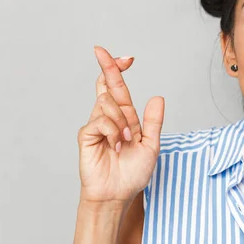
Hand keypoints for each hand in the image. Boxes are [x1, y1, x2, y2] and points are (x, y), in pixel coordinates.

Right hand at [77, 46, 163, 204]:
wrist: (117, 194)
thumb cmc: (132, 173)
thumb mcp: (151, 145)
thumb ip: (153, 122)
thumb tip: (157, 97)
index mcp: (125, 117)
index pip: (119, 89)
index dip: (119, 71)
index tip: (127, 58)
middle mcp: (109, 118)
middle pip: (106, 85)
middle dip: (106, 65)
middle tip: (100, 50)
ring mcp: (97, 125)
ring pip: (107, 104)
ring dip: (121, 121)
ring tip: (125, 141)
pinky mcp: (86, 135)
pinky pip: (100, 120)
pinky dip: (112, 131)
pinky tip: (115, 146)